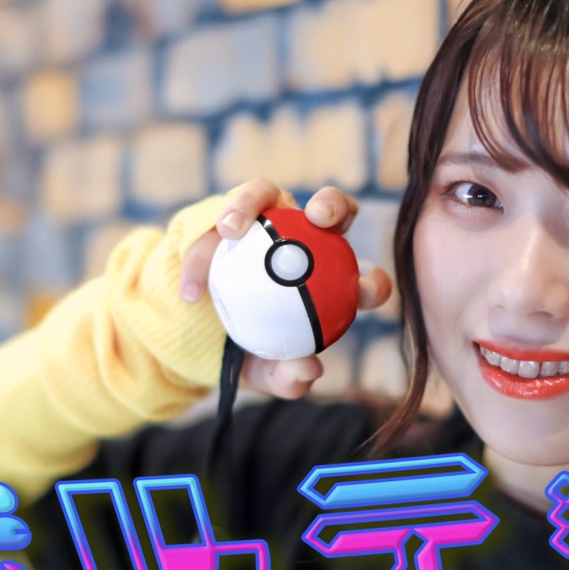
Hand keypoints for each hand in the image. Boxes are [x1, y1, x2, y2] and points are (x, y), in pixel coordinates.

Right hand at [178, 179, 393, 398]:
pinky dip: (204, 246)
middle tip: (318, 219)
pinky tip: (194, 278)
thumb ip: (285, 376)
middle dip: (333, 203)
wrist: (197, 332)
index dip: (373, 282)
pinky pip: (219, 216)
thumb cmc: (244, 347)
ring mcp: (265, 218)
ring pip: (267, 193)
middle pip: (331, 208)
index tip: (363, 294)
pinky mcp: (229, 212)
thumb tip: (308, 370)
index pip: (364, 277)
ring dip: (251, 202)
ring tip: (230, 229)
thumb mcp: (263, 371)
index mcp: (329, 279)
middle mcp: (304, 238)